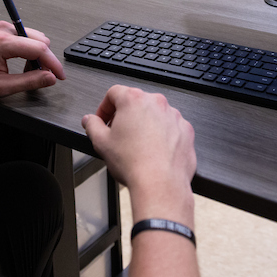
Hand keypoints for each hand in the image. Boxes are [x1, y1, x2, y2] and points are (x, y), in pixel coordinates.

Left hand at [0, 21, 64, 100]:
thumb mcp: (0, 87)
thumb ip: (29, 81)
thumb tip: (49, 78)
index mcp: (2, 42)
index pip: (39, 48)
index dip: (53, 64)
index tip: (59, 75)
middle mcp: (2, 30)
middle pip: (39, 40)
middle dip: (44, 59)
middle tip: (39, 77)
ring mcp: (0, 28)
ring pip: (33, 38)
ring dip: (35, 55)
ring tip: (26, 72)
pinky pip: (23, 37)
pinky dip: (27, 50)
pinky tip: (19, 64)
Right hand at [82, 86, 195, 221]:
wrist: (160, 184)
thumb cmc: (134, 163)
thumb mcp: (101, 143)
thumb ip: (92, 126)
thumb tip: (90, 121)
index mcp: (134, 100)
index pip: (114, 93)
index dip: (104, 107)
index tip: (103, 120)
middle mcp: (157, 103)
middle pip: (136, 103)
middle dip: (125, 117)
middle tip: (118, 135)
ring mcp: (174, 116)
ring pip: (155, 115)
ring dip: (145, 126)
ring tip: (137, 147)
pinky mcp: (186, 131)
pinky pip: (171, 128)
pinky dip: (163, 136)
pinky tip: (154, 152)